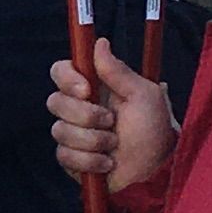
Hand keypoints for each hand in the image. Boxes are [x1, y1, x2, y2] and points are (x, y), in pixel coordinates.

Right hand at [47, 39, 170, 195]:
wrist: (156, 170)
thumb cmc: (155, 130)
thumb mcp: (144, 95)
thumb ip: (118, 71)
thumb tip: (100, 42)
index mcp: (94, 88)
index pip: (61, 71)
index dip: (67, 79)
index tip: (86, 90)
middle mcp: (79, 108)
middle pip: (55, 102)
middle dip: (85, 116)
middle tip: (111, 122)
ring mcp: (73, 134)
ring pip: (60, 131)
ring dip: (92, 140)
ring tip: (114, 146)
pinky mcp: (71, 158)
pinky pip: (64, 155)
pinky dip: (89, 160)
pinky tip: (107, 162)